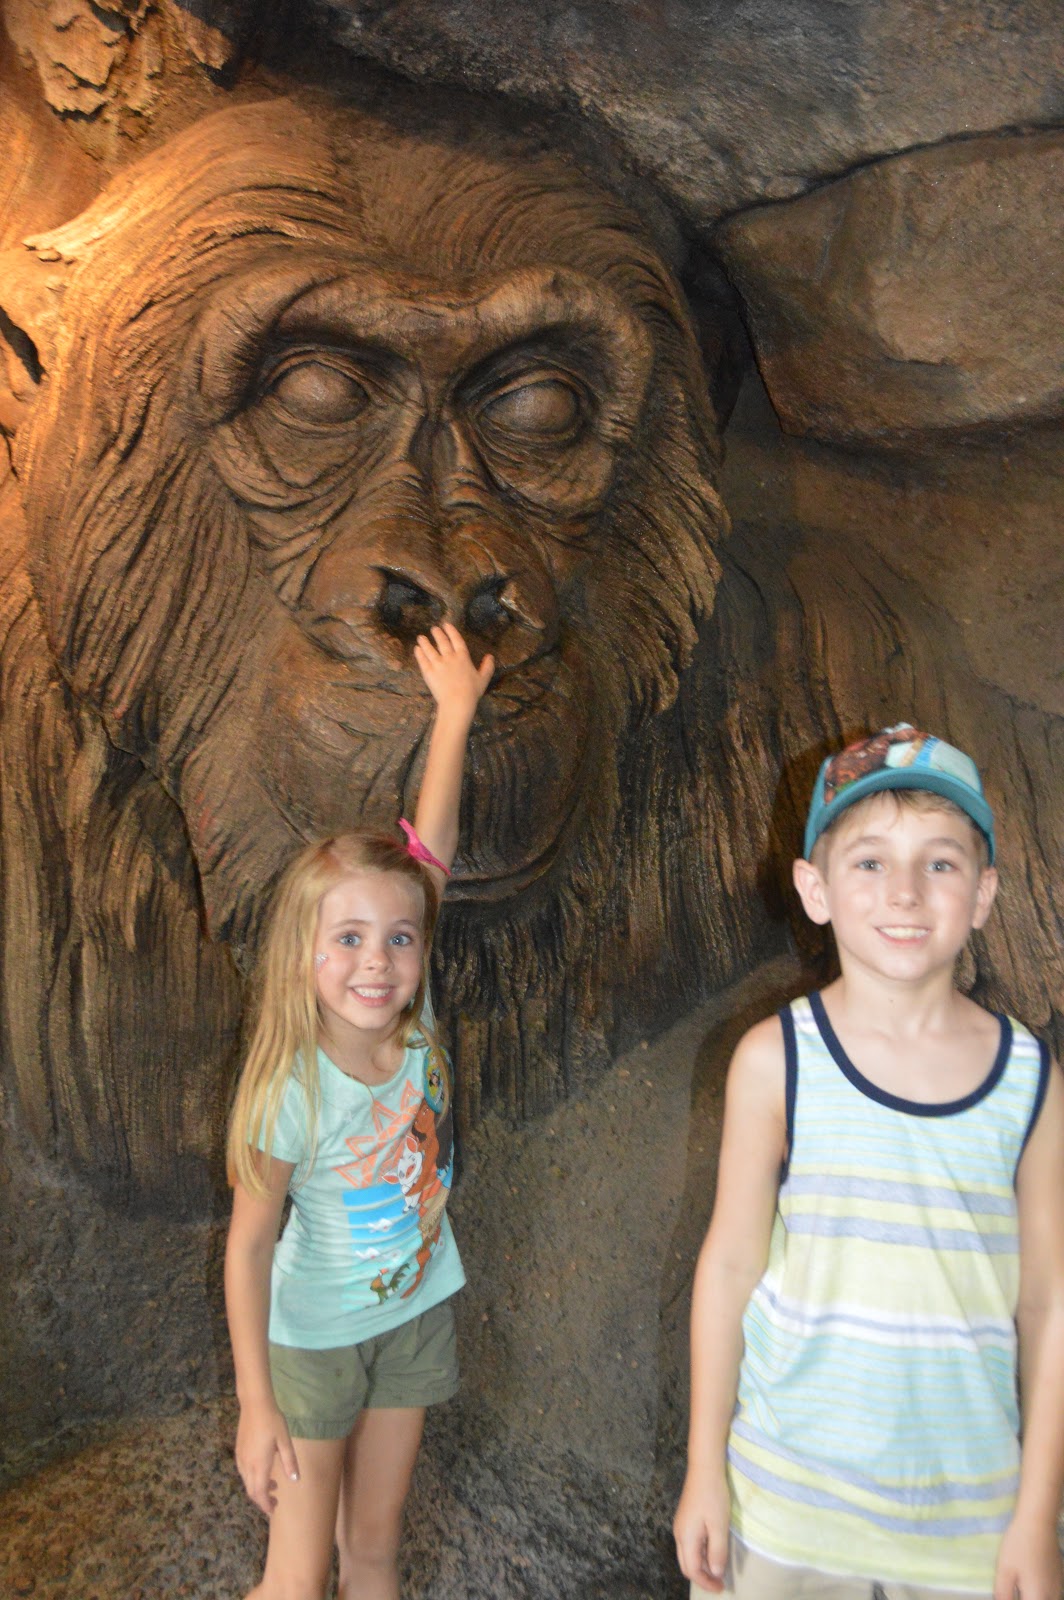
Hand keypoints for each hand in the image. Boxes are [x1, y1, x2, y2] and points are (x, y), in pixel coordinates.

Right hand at [235, 1399, 299, 1516]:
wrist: (254, 1404)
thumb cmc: (272, 1421)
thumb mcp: (285, 1441)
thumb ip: (289, 1462)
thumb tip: (294, 1480)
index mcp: (259, 1465)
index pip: (260, 1493)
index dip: (266, 1505)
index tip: (273, 1510)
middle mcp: (247, 1465)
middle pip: (252, 1491)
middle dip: (262, 1500)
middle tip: (274, 1502)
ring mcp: (241, 1458)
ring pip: (247, 1482)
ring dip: (258, 1489)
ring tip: (273, 1486)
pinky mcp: (238, 1451)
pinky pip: (244, 1472)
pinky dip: (252, 1479)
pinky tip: (263, 1471)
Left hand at [413, 623, 493, 720]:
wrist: (457, 701)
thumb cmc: (472, 692)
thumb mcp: (483, 679)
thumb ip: (487, 667)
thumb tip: (490, 657)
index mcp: (463, 657)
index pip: (457, 640)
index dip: (451, 631)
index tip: (446, 625)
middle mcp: (449, 657)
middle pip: (442, 642)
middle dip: (437, 634)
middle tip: (434, 629)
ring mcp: (438, 664)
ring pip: (430, 650)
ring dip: (425, 642)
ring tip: (421, 637)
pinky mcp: (429, 672)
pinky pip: (423, 660)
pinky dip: (419, 654)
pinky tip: (417, 649)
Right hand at [674, 1468, 730, 1593]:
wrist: (704, 1468)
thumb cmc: (713, 1496)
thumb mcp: (719, 1526)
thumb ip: (717, 1551)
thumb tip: (716, 1573)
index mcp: (686, 1538)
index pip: (692, 1570)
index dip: (706, 1582)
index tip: (721, 1588)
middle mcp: (679, 1534)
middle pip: (686, 1565)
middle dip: (702, 1577)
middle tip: (720, 1582)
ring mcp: (680, 1526)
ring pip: (687, 1555)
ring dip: (702, 1565)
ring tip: (719, 1567)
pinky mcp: (685, 1519)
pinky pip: (690, 1544)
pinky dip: (700, 1554)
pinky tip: (713, 1550)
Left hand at [993, 1510, 1062, 1599]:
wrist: (1039, 1522)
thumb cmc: (1019, 1545)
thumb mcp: (1004, 1570)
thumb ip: (1003, 1593)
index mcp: (1037, 1597)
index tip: (1007, 1593)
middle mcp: (1052, 1595)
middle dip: (1024, 1597)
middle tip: (1011, 1590)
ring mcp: (1058, 1586)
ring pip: (1045, 1598)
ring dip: (1031, 1595)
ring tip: (1018, 1584)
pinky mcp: (1059, 1576)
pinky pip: (1050, 1592)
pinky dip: (1039, 1591)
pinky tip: (1029, 1579)